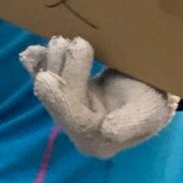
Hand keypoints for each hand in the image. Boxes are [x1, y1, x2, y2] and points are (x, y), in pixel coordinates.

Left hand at [19, 36, 177, 158]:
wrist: (151, 89)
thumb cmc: (151, 101)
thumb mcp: (150, 111)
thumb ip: (130, 123)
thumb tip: (107, 130)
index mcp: (98, 141)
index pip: (74, 121)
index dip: (59, 100)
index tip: (47, 77)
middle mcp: (78, 130)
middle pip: (59, 101)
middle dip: (58, 71)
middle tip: (66, 42)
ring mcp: (69, 110)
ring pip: (50, 88)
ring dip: (50, 62)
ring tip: (60, 41)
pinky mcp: (64, 92)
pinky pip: (46, 79)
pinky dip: (37, 64)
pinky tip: (31, 53)